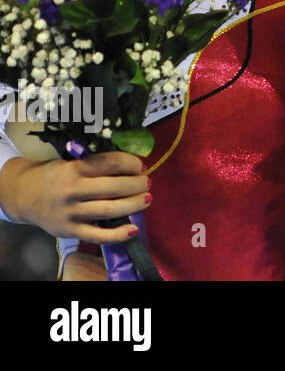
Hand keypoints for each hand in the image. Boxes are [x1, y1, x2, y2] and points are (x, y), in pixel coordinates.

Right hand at [1, 153, 148, 242]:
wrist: (24, 196)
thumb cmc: (56, 175)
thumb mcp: (72, 162)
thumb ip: (96, 164)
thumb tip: (132, 165)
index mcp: (74, 169)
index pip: (110, 163)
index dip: (131, 163)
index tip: (140, 166)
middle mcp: (72, 190)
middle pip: (114, 187)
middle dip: (136, 184)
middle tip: (147, 183)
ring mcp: (71, 213)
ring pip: (109, 210)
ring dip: (134, 205)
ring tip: (147, 199)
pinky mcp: (70, 231)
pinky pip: (97, 236)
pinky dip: (118, 235)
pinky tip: (134, 229)